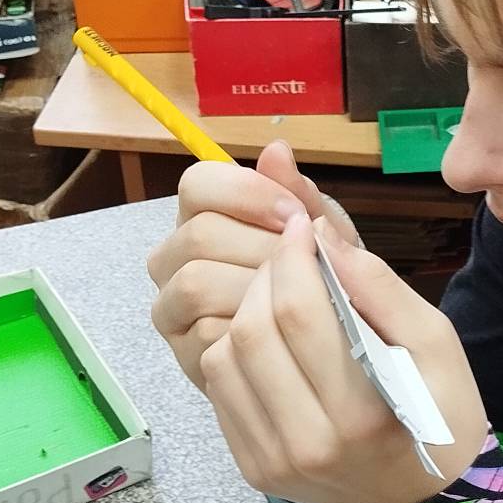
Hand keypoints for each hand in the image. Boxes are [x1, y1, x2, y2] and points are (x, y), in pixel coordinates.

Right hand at [147, 141, 360, 389]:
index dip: (247, 193)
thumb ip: (299, 193)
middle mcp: (175, 256)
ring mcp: (172, 305)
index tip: (295, 215)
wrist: (329, 350)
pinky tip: (282, 334)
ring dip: (255, 289)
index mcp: (203, 215)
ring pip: (196, 282)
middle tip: (304, 266)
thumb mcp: (322, 234)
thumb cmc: (321, 281)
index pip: (197, 183)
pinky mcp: (182, 351)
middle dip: (262, 248)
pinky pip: (206, 333)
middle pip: (200, 234)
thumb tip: (276, 152)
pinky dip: (251, 331)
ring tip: (295, 298)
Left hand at [199, 212, 487, 502]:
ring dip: (246, 310)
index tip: (303, 227)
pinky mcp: (251, 466)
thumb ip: (381, 288)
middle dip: (266, 276)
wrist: (421, 502)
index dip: (292, 256)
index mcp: (362, 415)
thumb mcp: (438, 345)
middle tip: (291, 253)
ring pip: (224, 357)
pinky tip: (271, 339)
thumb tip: (323, 236)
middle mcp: (308, 443)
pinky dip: (237, 349)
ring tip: (280, 294)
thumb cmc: (440, 416)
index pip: (298, 314)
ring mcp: (271, 460)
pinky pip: (220, 388)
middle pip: (253, 332)